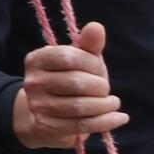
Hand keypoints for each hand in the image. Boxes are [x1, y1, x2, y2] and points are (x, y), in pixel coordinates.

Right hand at [14, 21, 123, 148]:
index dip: (92, 64)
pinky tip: (120, 117)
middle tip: (105, 88)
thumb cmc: (71, 78)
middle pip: (77, 83)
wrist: (51, 112)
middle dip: (100, 86)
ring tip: (113, 102)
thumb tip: (96, 27)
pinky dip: (106, 122)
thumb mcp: (81, 59)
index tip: (100, 69)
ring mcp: (38, 106)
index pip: (69, 58)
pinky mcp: (48, 126)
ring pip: (80, 107)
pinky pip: (82, 125)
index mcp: (37, 59)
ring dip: (105, 105)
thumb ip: (89, 44)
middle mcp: (33, 82)